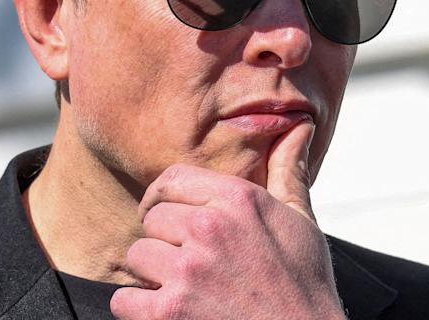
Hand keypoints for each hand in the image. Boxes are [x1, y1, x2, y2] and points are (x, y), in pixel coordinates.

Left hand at [110, 122, 345, 319]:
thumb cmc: (304, 285)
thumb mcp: (301, 220)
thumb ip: (288, 171)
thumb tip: (299, 126)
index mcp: (237, 199)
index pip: (170, 180)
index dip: (162, 199)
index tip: (165, 216)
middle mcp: (209, 228)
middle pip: (152, 219)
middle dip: (165, 241)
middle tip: (189, 263)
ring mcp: (188, 272)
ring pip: (137, 256)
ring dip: (152, 276)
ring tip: (183, 288)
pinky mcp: (170, 313)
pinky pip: (124, 300)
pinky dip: (137, 309)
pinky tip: (165, 313)